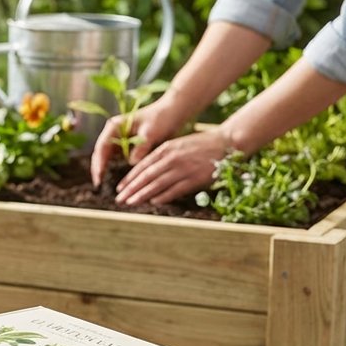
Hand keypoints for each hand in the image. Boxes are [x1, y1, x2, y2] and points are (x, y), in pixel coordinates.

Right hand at [90, 98, 186, 185]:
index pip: (102, 146)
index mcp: (115, 126)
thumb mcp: (151, 132)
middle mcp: (114, 132)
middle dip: (98, 168)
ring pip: (108, 156)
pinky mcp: (127, 144)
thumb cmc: (162, 118)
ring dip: (105, 168)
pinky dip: (116, 166)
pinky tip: (118, 177)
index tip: (99, 177)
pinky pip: (118, 157)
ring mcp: (120, 138)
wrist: (173, 111)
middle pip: (101, 152)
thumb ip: (141, 147)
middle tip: (98, 184)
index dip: (99, 163)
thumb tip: (131, 163)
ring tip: (103, 183)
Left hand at [114, 129, 229, 204]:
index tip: (119, 188)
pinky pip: (176, 189)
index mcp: (166, 149)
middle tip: (119, 199)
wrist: (226, 142)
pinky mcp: (195, 178)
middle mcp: (172, 158)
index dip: (129, 178)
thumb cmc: (200, 144)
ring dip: (142, 195)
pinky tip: (153, 202)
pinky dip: (164, 196)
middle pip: (146, 176)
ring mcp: (183, 169)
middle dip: (131, 189)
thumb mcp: (177, 144)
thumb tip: (145, 170)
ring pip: (158, 184)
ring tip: (131, 203)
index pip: (142, 166)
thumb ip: (161, 156)